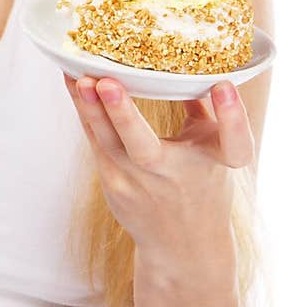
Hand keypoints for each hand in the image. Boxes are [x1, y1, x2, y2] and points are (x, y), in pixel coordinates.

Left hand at [62, 73, 254, 256]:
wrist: (184, 246)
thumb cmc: (203, 185)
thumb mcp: (215, 149)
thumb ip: (202, 107)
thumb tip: (190, 60)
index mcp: (216, 162)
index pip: (234, 143)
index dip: (232, 116)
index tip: (225, 87)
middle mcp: (175, 177)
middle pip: (146, 149)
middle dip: (123, 115)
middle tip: (105, 83)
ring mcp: (138, 185)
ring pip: (106, 142)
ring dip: (88, 108)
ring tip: (75, 75)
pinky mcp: (112, 184)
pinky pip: (95, 141)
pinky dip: (84, 112)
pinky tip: (72, 83)